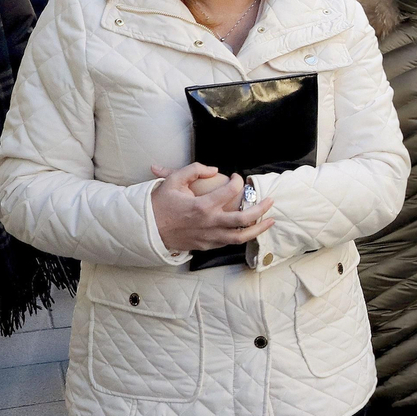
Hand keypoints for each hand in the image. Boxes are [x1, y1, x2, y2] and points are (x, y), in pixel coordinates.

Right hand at [150, 162, 274, 252]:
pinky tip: (249, 229)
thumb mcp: (173, 181)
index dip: (238, 181)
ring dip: (258, 229)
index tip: (237, 177)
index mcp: (202, 206)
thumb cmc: (159, 204)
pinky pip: (229, 242)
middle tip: (271, 200)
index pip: (231, 191)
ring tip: (270, 220)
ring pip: (241, 237)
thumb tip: (214, 170)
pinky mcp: (207, 245)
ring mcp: (209, 237)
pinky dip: (242, 236)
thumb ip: (194, 170)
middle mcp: (210, 223)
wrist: (146, 229)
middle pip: (244, 219)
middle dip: (261, 209)